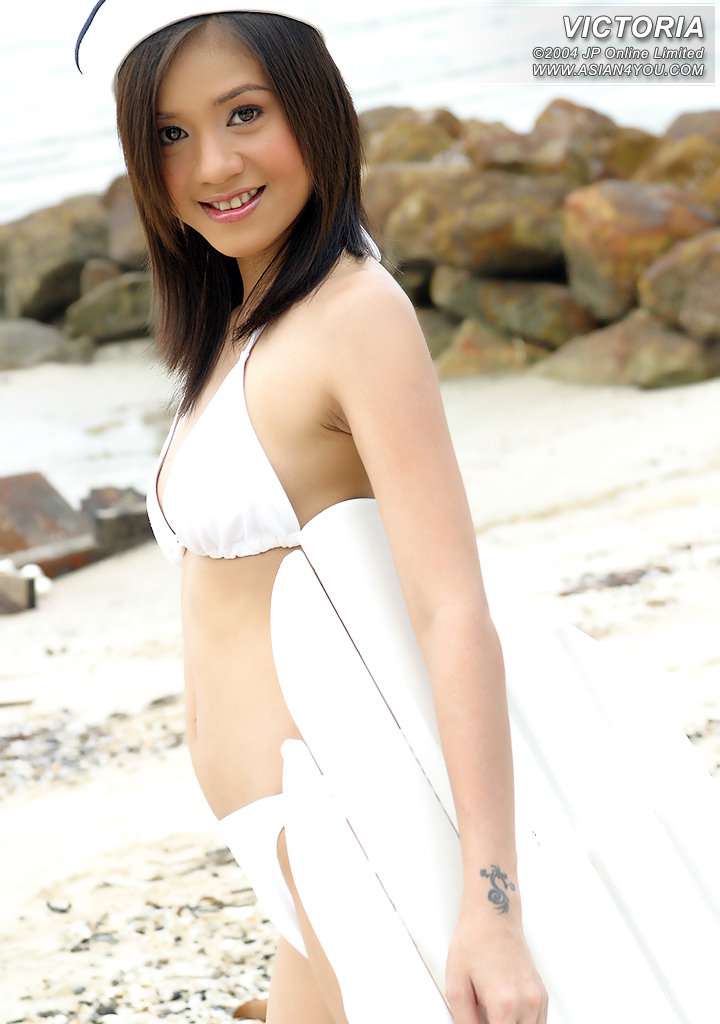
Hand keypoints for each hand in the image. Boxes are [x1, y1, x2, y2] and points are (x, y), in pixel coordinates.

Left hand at [445, 903, 548, 1022]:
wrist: (493, 915)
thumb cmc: (474, 941)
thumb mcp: (456, 984)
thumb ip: (464, 1019)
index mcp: (503, 1003)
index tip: (479, 1022)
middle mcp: (526, 1003)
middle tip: (485, 1016)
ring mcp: (537, 999)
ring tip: (495, 1014)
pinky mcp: (542, 994)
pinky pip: (539, 1023)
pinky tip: (507, 1014)